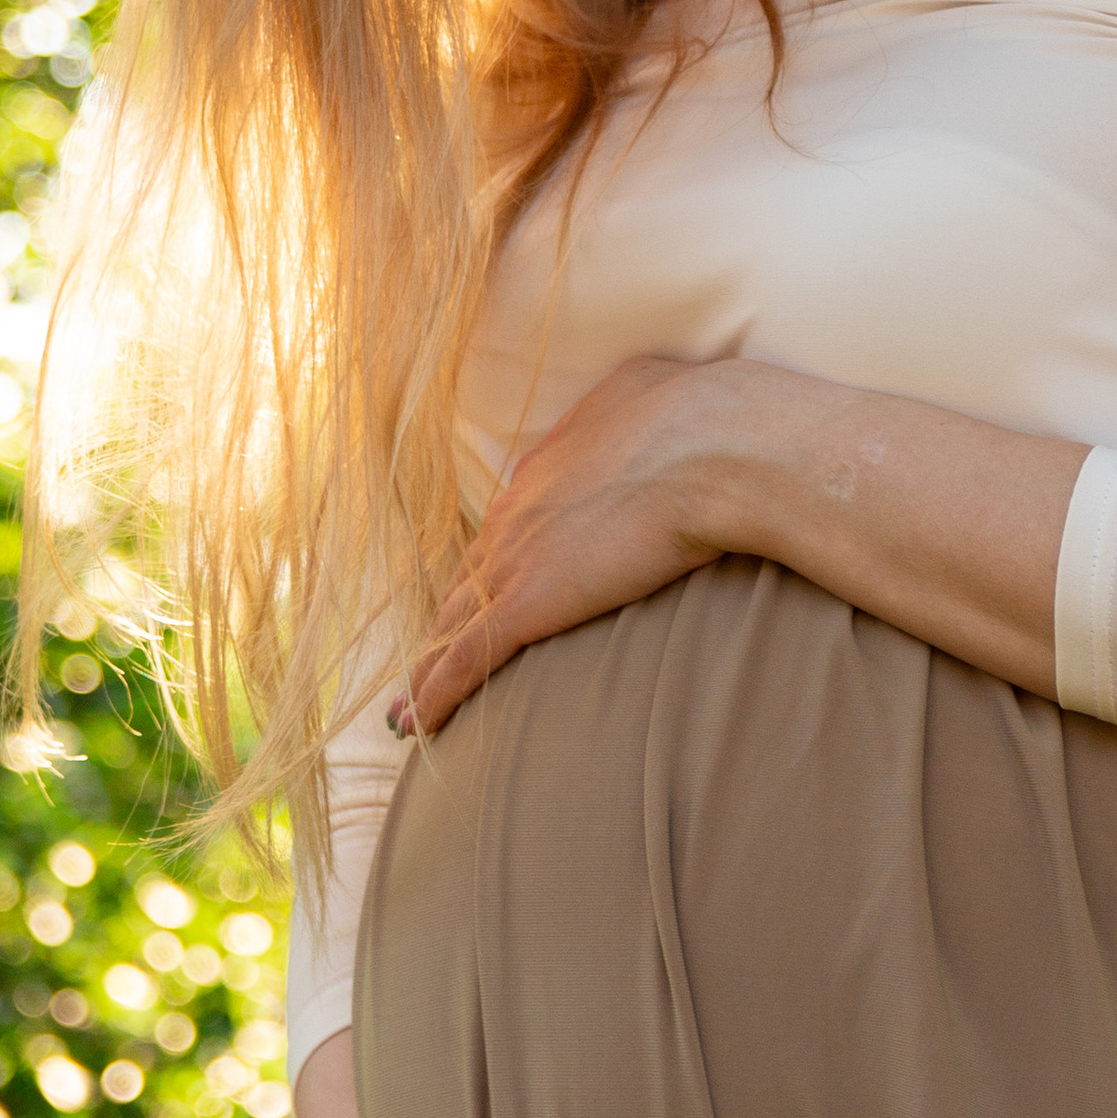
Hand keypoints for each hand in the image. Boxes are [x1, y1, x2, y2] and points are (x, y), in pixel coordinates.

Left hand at [399, 355, 765, 735]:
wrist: (711, 447)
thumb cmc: (699, 418)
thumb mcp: (650, 391)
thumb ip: (627, 410)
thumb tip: (633, 411)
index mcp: (547, 468)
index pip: (507, 530)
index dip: (494, 568)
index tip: (488, 595)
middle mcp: (516, 513)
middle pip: (468, 580)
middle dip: (448, 622)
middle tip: (430, 661)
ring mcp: (513, 559)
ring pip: (452, 625)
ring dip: (427, 669)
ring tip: (404, 709)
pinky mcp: (523, 604)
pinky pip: (464, 660)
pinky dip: (434, 696)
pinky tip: (415, 726)